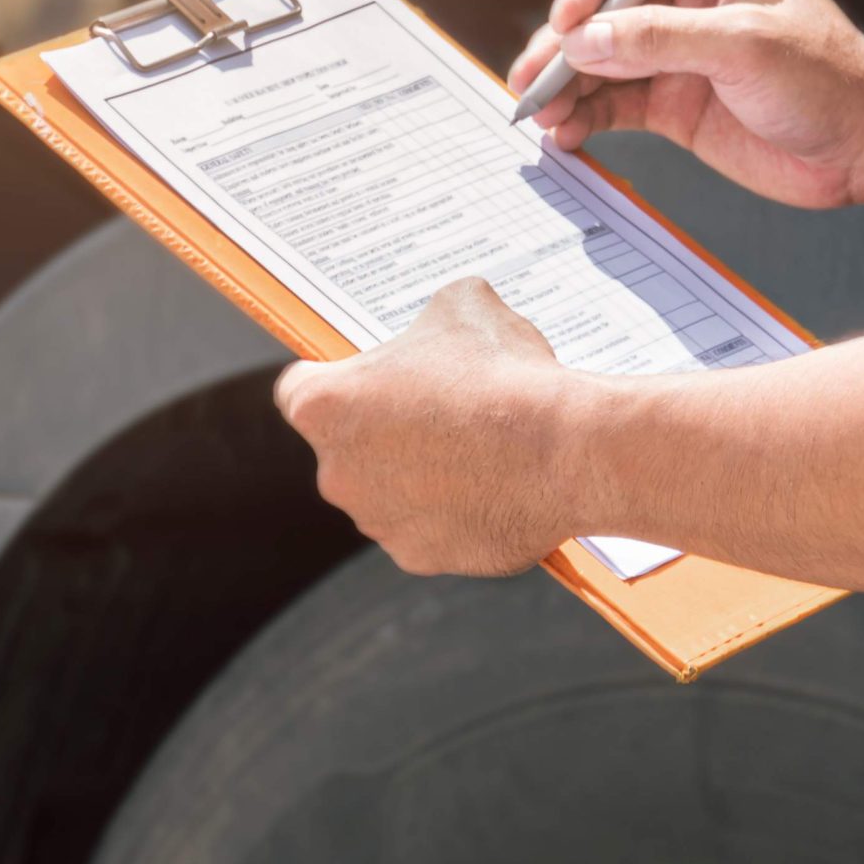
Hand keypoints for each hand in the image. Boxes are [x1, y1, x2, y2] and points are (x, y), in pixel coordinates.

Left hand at [274, 279, 576, 576]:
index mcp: (325, 406)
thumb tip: (445, 318)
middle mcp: (336, 473)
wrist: (564, 450)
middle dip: (384, 430)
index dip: (338, 378)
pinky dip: (451, 513)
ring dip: (418, 474)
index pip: (300, 388)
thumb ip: (433, 316)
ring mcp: (377, 521)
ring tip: (478, 448)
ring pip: (387, 491)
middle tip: (441, 409)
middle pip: (347, 446)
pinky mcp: (419, 557)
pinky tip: (492, 486)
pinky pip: (427, 529)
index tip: (371, 377)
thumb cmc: (505, 375)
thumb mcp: (464, 306)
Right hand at [508, 0, 863, 209]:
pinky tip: (567, 134)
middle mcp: (690, 3)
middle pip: (605, 14)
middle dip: (564, 46)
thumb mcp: (745, 47)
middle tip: (530, 77)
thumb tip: (584, 41)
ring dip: (567, 87)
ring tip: (540, 113)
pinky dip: (587, 118)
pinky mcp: (676, 106)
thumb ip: (661, 40)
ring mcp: (679, 56)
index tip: (564, 24)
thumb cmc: (830, 78)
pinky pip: (615, 106)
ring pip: (602, 63)